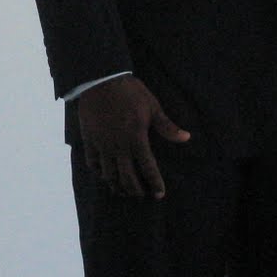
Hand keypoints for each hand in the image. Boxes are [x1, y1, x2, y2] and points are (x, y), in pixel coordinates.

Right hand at [76, 75, 189, 198]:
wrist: (101, 80)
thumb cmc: (130, 92)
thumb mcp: (152, 107)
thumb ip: (167, 126)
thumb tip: (186, 138)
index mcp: (137, 139)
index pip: (148, 168)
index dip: (155, 183)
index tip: (159, 194)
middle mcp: (119, 147)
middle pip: (127, 178)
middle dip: (136, 190)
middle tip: (141, 195)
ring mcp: (102, 146)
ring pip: (109, 175)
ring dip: (117, 186)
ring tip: (123, 192)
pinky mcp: (90, 141)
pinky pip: (92, 163)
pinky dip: (99, 173)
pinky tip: (104, 176)